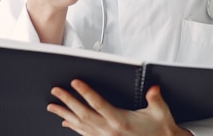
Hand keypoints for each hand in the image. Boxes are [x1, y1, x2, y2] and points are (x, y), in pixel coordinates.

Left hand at [47, 80, 191, 135]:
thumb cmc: (159, 128)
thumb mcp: (160, 111)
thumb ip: (155, 98)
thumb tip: (153, 89)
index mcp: (121, 120)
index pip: (98, 104)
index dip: (85, 92)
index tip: (75, 83)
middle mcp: (109, 130)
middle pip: (83, 114)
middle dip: (68, 101)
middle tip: (56, 91)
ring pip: (80, 125)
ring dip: (65, 114)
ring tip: (52, 106)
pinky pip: (84, 134)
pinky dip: (73, 127)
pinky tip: (65, 122)